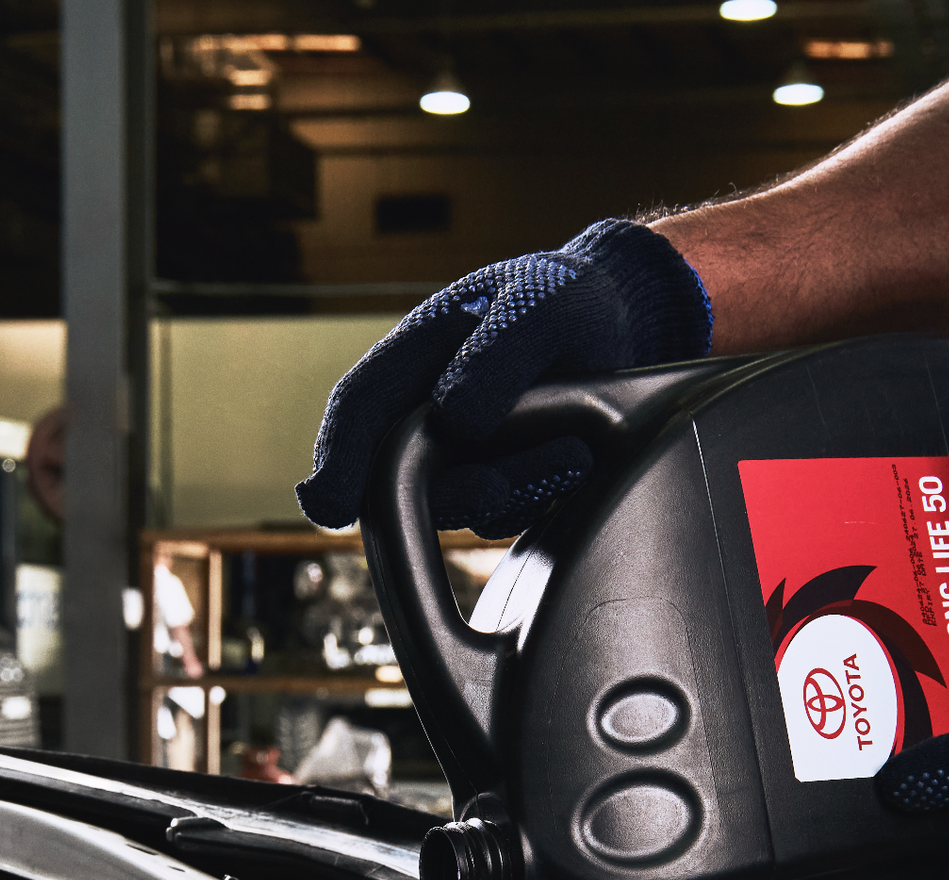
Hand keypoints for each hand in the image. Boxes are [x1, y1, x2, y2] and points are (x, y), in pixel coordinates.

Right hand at [295, 219, 712, 537]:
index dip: (335, 458)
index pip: (360, 406)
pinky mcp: (500, 482)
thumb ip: (499, 354)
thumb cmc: (566, 300)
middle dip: (443, 494)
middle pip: (397, 473)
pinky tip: (578, 458)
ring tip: (573, 452)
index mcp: (414, 354)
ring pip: (456, 500)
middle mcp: (424, 409)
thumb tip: (453, 421)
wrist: (621, 325)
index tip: (326, 508)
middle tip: (495, 489)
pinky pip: (503, 511)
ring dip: (510, 488)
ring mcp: (460, 452)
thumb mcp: (543, 305)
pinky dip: (536, 492)